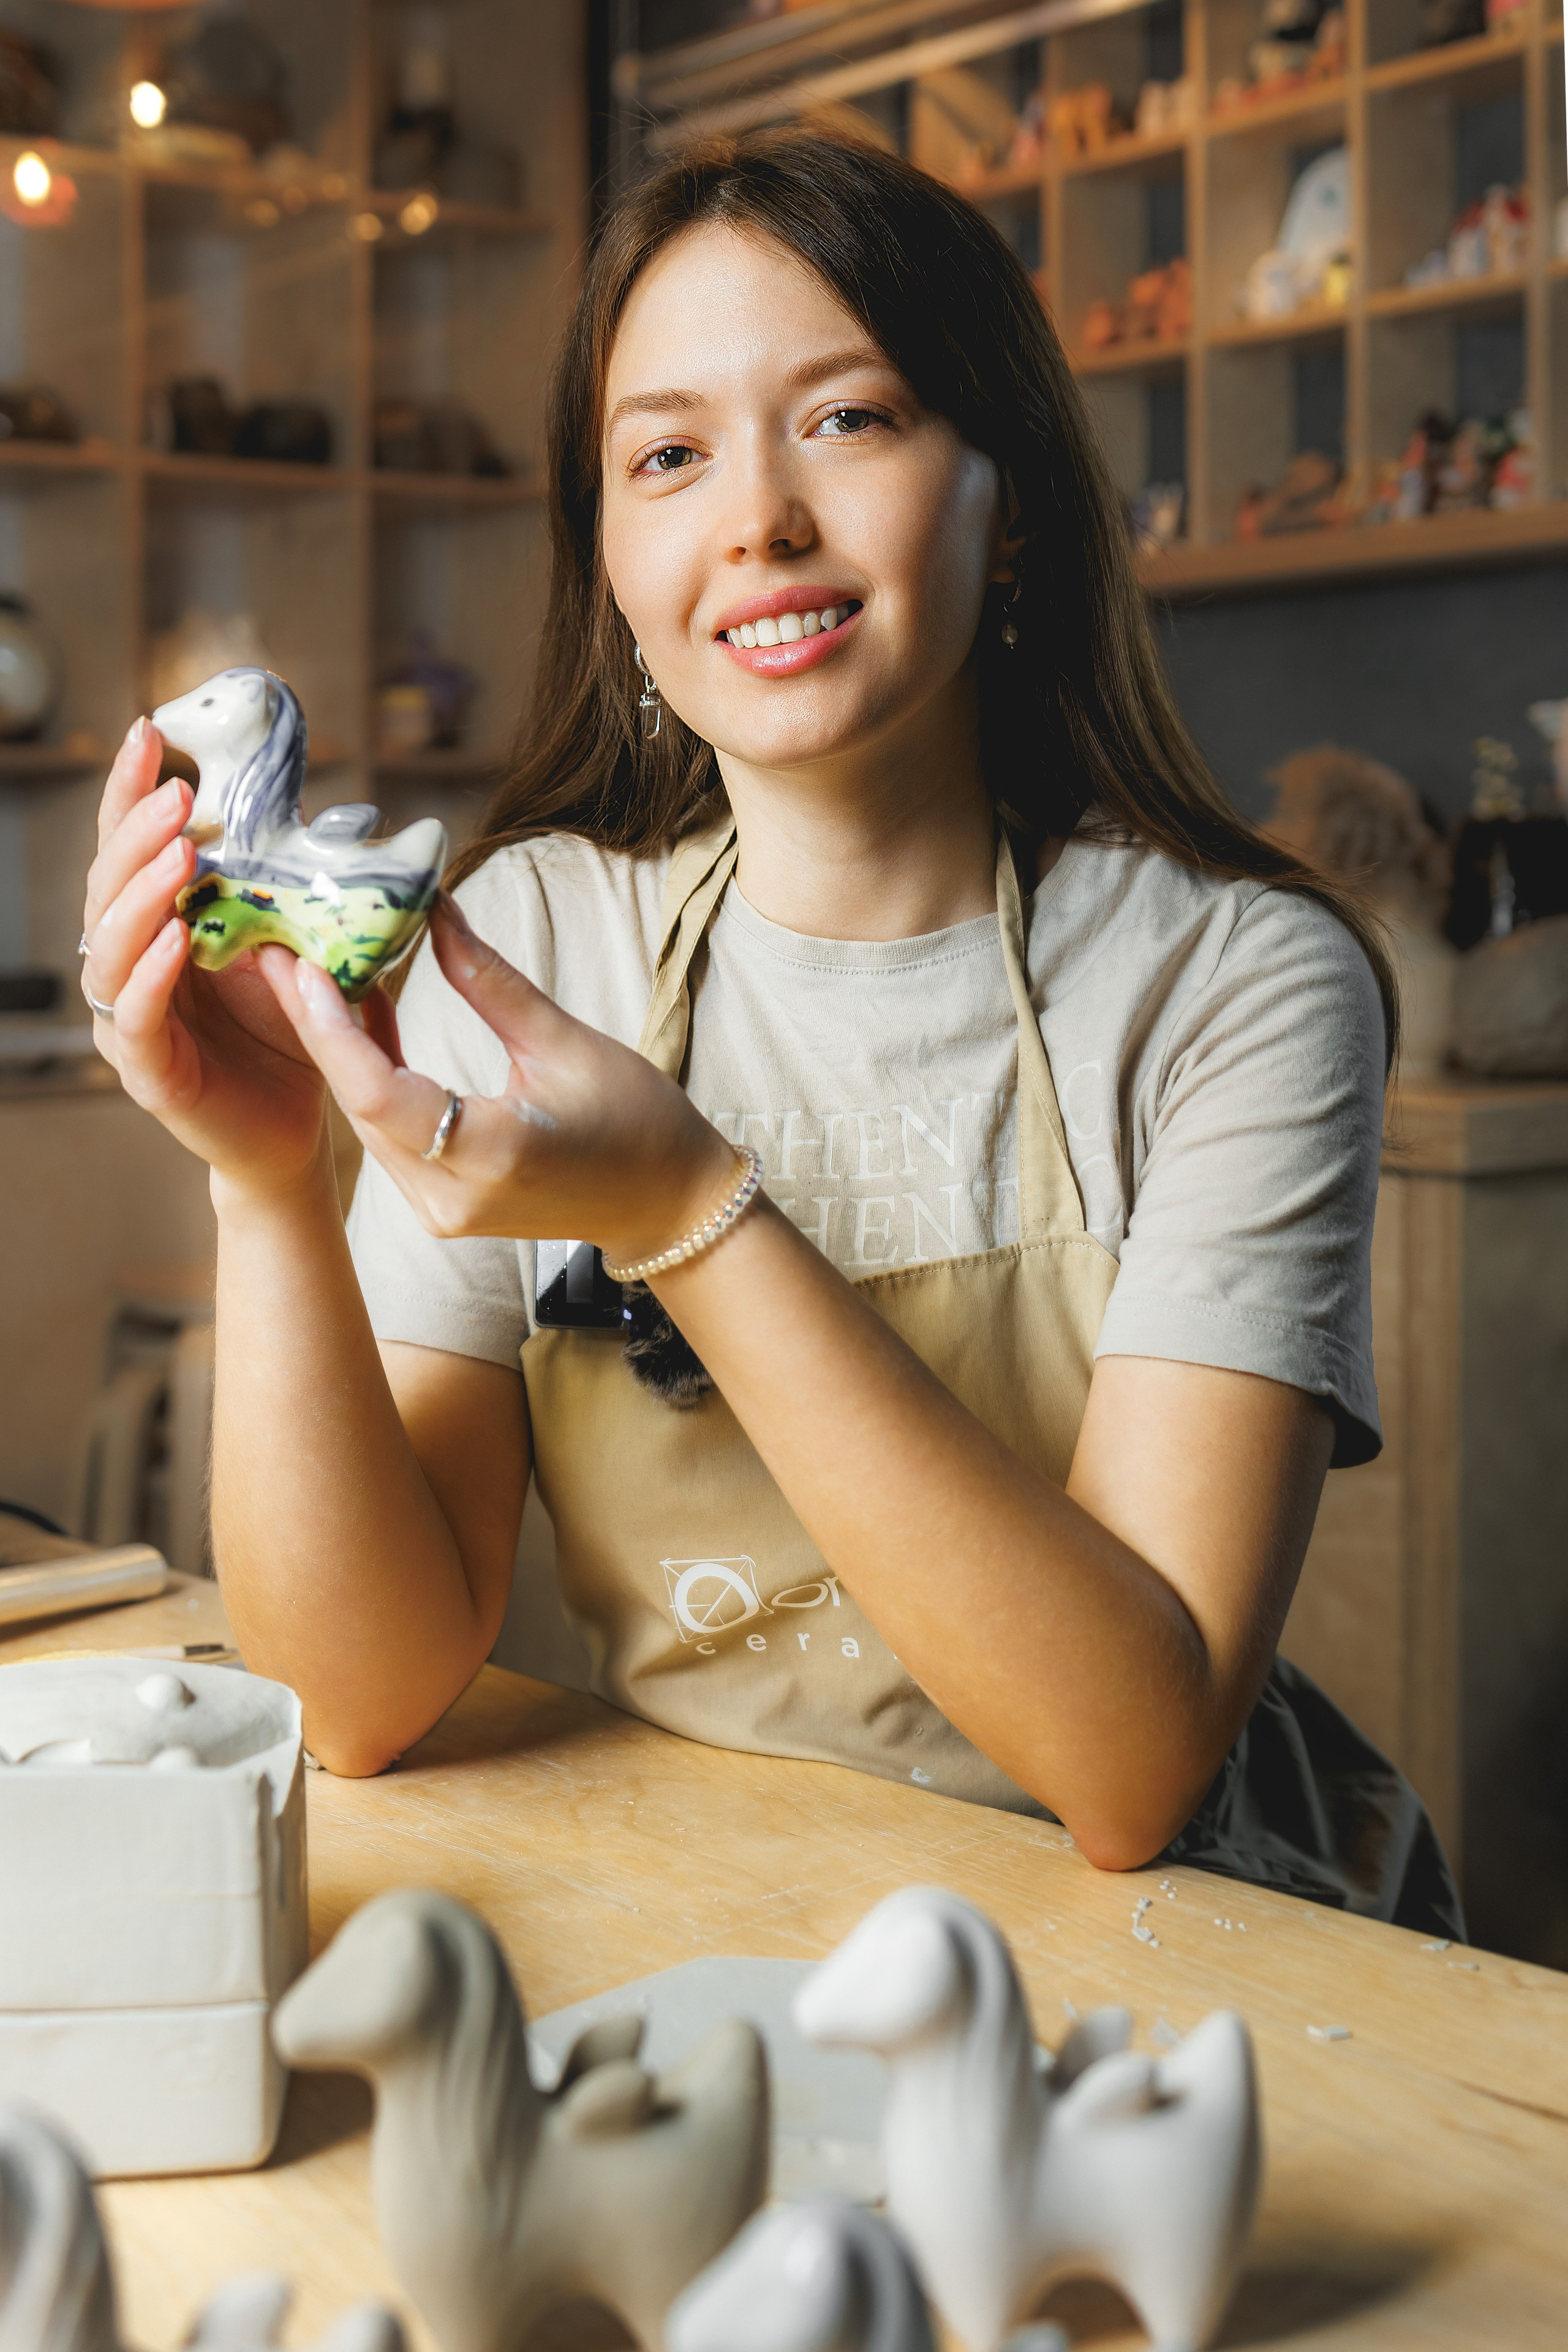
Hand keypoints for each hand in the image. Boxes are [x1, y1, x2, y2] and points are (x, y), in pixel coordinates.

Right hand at [81, 717, 327, 1195]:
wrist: (297, 1130)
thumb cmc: (293, 1033)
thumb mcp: (300, 948)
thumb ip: (299, 894)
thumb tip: (345, 819)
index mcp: (160, 924)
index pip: (133, 845)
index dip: (133, 789)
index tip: (151, 731)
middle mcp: (130, 965)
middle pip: (110, 884)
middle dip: (137, 833)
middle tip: (175, 793)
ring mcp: (129, 1020)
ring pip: (113, 946)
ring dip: (144, 895)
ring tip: (179, 855)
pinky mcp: (147, 1073)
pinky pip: (135, 1019)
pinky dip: (151, 977)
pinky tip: (178, 942)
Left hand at [266, 893, 740, 1255]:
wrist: (667, 1204)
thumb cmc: (636, 1122)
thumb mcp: (565, 1041)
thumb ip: (488, 980)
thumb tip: (433, 909)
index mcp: (489, 1154)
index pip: (379, 1092)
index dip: (332, 1029)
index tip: (302, 966)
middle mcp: (451, 1197)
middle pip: (359, 1108)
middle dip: (319, 1030)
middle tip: (289, 954)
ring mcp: (443, 1213)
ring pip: (367, 1124)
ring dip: (341, 1053)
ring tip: (316, 975)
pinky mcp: (442, 1209)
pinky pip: (389, 1138)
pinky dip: (372, 1081)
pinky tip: (363, 1020)